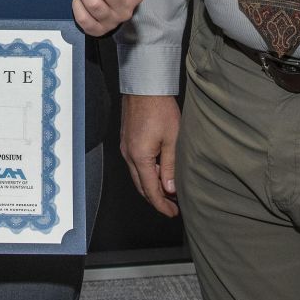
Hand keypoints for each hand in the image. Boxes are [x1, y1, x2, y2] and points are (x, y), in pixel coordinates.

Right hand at [120, 94, 179, 217]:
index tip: (173, 213)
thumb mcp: (172, 139)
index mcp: (140, 157)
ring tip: (168, 191)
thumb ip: (170, 166)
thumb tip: (170, 189)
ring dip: (151, 186)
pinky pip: (135, 164)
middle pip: (141, 186)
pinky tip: (159, 172)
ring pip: (137, 175)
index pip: (150, 190)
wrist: (144, 86)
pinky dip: (146, 173)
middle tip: (172, 206)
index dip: (162, 205)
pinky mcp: (127, 140)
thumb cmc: (160, 109)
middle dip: (156, 199)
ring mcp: (126, 147)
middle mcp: (128, 155)